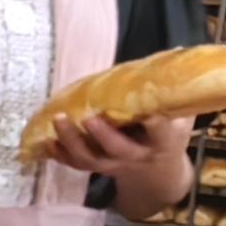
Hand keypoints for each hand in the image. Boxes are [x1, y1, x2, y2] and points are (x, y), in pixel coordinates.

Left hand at [41, 108, 193, 212]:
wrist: (157, 171)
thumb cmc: (169, 133)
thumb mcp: (181, 116)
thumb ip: (175, 93)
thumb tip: (177, 55)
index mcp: (163, 142)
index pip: (162, 133)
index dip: (157, 126)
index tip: (152, 115)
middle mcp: (137, 155)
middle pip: (119, 149)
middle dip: (103, 135)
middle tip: (89, 118)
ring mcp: (114, 164)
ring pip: (91, 158)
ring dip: (72, 141)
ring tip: (58, 120)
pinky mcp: (96, 166)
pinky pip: (76, 163)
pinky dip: (59, 154)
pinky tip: (45, 141)